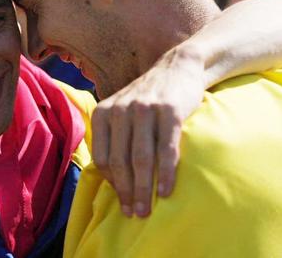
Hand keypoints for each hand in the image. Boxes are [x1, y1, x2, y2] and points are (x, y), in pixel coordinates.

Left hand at [91, 45, 205, 217]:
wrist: (178, 67)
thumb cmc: (149, 100)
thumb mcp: (122, 111)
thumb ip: (113, 138)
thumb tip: (111, 180)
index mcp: (103, 113)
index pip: (103, 158)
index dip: (111, 184)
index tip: (122, 201)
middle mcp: (120, 110)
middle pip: (120, 161)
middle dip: (126, 192)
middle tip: (134, 214)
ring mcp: (145, 109)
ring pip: (141, 158)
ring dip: (144, 189)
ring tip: (147, 210)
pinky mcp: (170, 111)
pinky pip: (166, 148)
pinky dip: (166, 173)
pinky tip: (166, 191)